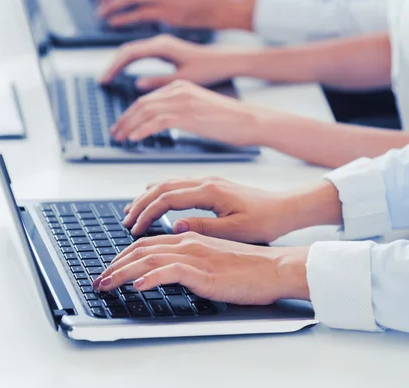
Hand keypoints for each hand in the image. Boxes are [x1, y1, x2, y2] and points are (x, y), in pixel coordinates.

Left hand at [93, 233, 309, 305]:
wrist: (274, 267)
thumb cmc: (248, 266)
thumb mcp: (213, 257)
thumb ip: (191, 258)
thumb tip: (169, 267)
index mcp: (189, 237)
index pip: (147, 243)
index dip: (124, 256)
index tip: (110, 269)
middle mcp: (188, 241)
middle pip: (141, 249)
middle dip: (115, 264)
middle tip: (100, 280)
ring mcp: (195, 255)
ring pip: (149, 258)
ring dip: (123, 272)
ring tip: (106, 284)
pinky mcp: (204, 271)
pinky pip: (170, 272)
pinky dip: (151, 277)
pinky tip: (138, 286)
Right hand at [100, 35, 245, 89]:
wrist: (227, 59)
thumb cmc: (210, 68)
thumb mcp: (184, 79)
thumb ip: (159, 81)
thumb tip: (137, 84)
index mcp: (163, 46)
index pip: (128, 53)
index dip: (113, 67)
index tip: (104, 80)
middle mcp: (160, 42)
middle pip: (127, 50)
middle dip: (112, 66)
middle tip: (101, 81)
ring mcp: (162, 44)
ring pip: (133, 50)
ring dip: (119, 63)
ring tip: (108, 78)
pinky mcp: (166, 49)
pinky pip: (141, 53)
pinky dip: (129, 62)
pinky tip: (125, 72)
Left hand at [110, 79, 266, 145]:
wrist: (250, 121)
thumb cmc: (229, 121)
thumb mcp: (199, 111)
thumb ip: (180, 112)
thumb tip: (164, 122)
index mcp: (181, 86)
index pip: (147, 99)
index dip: (130, 114)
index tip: (122, 126)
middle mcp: (179, 89)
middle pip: (141, 103)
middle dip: (125, 120)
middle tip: (115, 134)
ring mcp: (183, 100)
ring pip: (145, 111)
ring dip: (129, 126)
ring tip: (120, 139)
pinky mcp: (188, 114)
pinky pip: (157, 121)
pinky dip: (142, 130)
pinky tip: (134, 139)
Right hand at [121, 176, 294, 242]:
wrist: (284, 207)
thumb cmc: (264, 220)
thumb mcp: (235, 230)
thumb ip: (204, 228)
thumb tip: (175, 227)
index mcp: (209, 191)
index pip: (167, 198)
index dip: (147, 212)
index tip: (134, 227)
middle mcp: (205, 181)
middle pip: (162, 187)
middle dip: (140, 203)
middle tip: (125, 219)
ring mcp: (207, 181)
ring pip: (168, 183)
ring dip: (148, 196)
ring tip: (132, 209)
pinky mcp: (211, 185)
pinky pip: (178, 184)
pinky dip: (160, 191)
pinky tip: (154, 196)